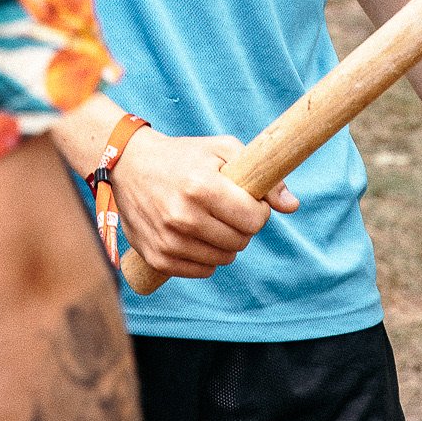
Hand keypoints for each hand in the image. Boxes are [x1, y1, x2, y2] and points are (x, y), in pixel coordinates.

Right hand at [112, 129, 297, 279]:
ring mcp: (168, 240)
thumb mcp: (223, 150)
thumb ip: (262, 176)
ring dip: (226, 242)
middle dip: (243, 226)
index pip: (254, 219)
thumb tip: (293, 206)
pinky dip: (206, 256)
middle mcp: (183, 216)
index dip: (259, 210)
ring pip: (224, 259)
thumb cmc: (184, 156)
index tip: (249, 200)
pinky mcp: (157, 257)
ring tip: (211, 219)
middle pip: (241, 241)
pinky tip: (196, 234)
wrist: (128, 165)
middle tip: (229, 208)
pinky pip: (202, 270)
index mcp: (201, 186)